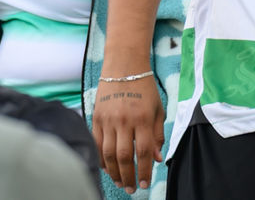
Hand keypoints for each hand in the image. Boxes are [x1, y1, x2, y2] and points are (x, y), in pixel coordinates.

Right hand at [93, 74, 164, 193]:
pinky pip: (97, 144)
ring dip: (114, 172)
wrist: (124, 67)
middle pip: (124, 156)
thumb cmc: (145, 88)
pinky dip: (101, 159)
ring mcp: (108, 120)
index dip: (145, 170)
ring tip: (120, 182)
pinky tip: (107, 169)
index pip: (144, 151)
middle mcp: (125, 120)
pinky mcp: (96, 118)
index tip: (145, 183)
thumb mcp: (158, 108)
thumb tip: (157, 158)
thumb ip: (157, 134)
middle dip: (128, 176)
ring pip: (108, 153)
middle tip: (132, 189)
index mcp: (143, 118)